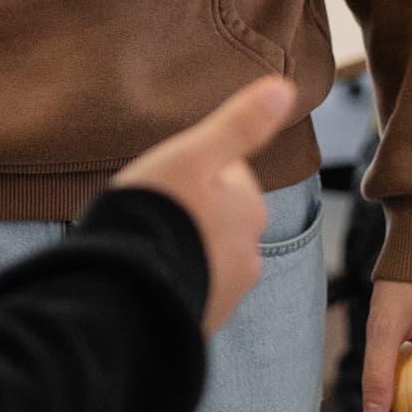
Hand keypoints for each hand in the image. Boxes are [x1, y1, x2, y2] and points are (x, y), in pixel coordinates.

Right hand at [111, 77, 296, 335]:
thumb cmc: (158, 215)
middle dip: (193, 214)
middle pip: (220, 220)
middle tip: (152, 212)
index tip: (167, 177)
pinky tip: (144, 276)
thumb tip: (286, 88)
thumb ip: (239, 124)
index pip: (230, 176)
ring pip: (206, 258)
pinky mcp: (201, 323)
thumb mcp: (193, 156)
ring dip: (184, 250)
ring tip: (144, 245)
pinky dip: (173, 283)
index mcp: (250, 210)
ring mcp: (226, 295)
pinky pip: (190, 292)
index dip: (196, 169)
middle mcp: (249, 256)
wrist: (125, 292)